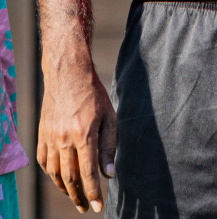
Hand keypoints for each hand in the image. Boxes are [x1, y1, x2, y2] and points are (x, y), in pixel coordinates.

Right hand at [38, 54, 115, 213]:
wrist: (68, 76)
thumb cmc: (94, 96)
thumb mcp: (110, 118)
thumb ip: (109, 147)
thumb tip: (109, 174)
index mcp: (84, 135)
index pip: (87, 173)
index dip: (93, 192)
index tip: (98, 206)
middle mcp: (64, 140)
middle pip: (69, 178)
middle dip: (79, 196)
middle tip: (86, 208)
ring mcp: (50, 138)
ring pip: (55, 173)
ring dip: (65, 189)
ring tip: (76, 197)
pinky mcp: (42, 136)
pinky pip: (45, 162)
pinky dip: (52, 175)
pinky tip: (60, 180)